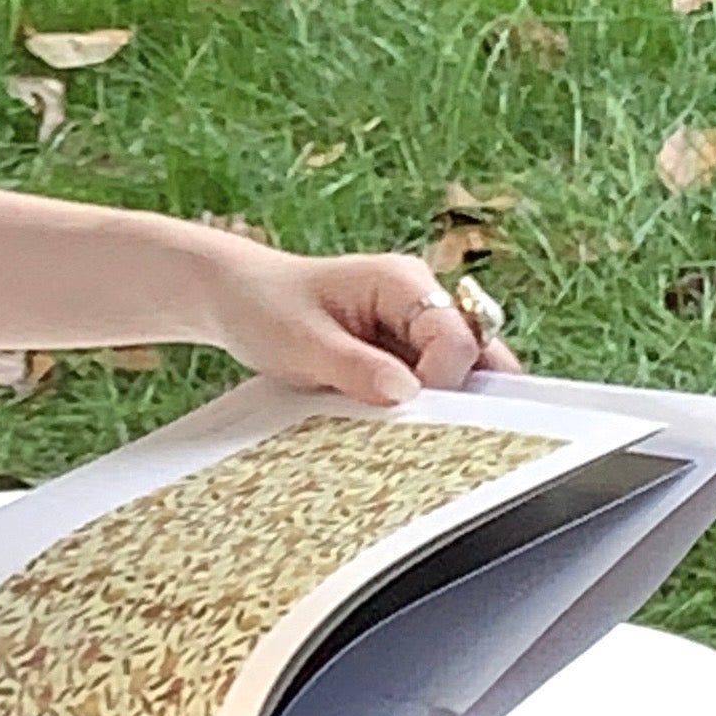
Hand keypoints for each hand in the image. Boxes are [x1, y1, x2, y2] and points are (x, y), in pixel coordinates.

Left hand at [192, 235, 516, 403]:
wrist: (237, 298)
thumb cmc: (265, 306)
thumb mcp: (301, 342)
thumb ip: (354, 367)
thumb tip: (406, 394)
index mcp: (404, 282)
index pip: (457, 338)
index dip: (442, 381)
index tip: (404, 409)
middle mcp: (423, 302)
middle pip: (478, 355)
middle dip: (460, 397)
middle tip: (422, 433)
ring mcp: (417, 330)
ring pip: (462, 375)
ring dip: (441, 407)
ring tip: (405, 433)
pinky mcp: (405, 356)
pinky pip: (431, 387)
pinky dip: (420, 411)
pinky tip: (393, 431)